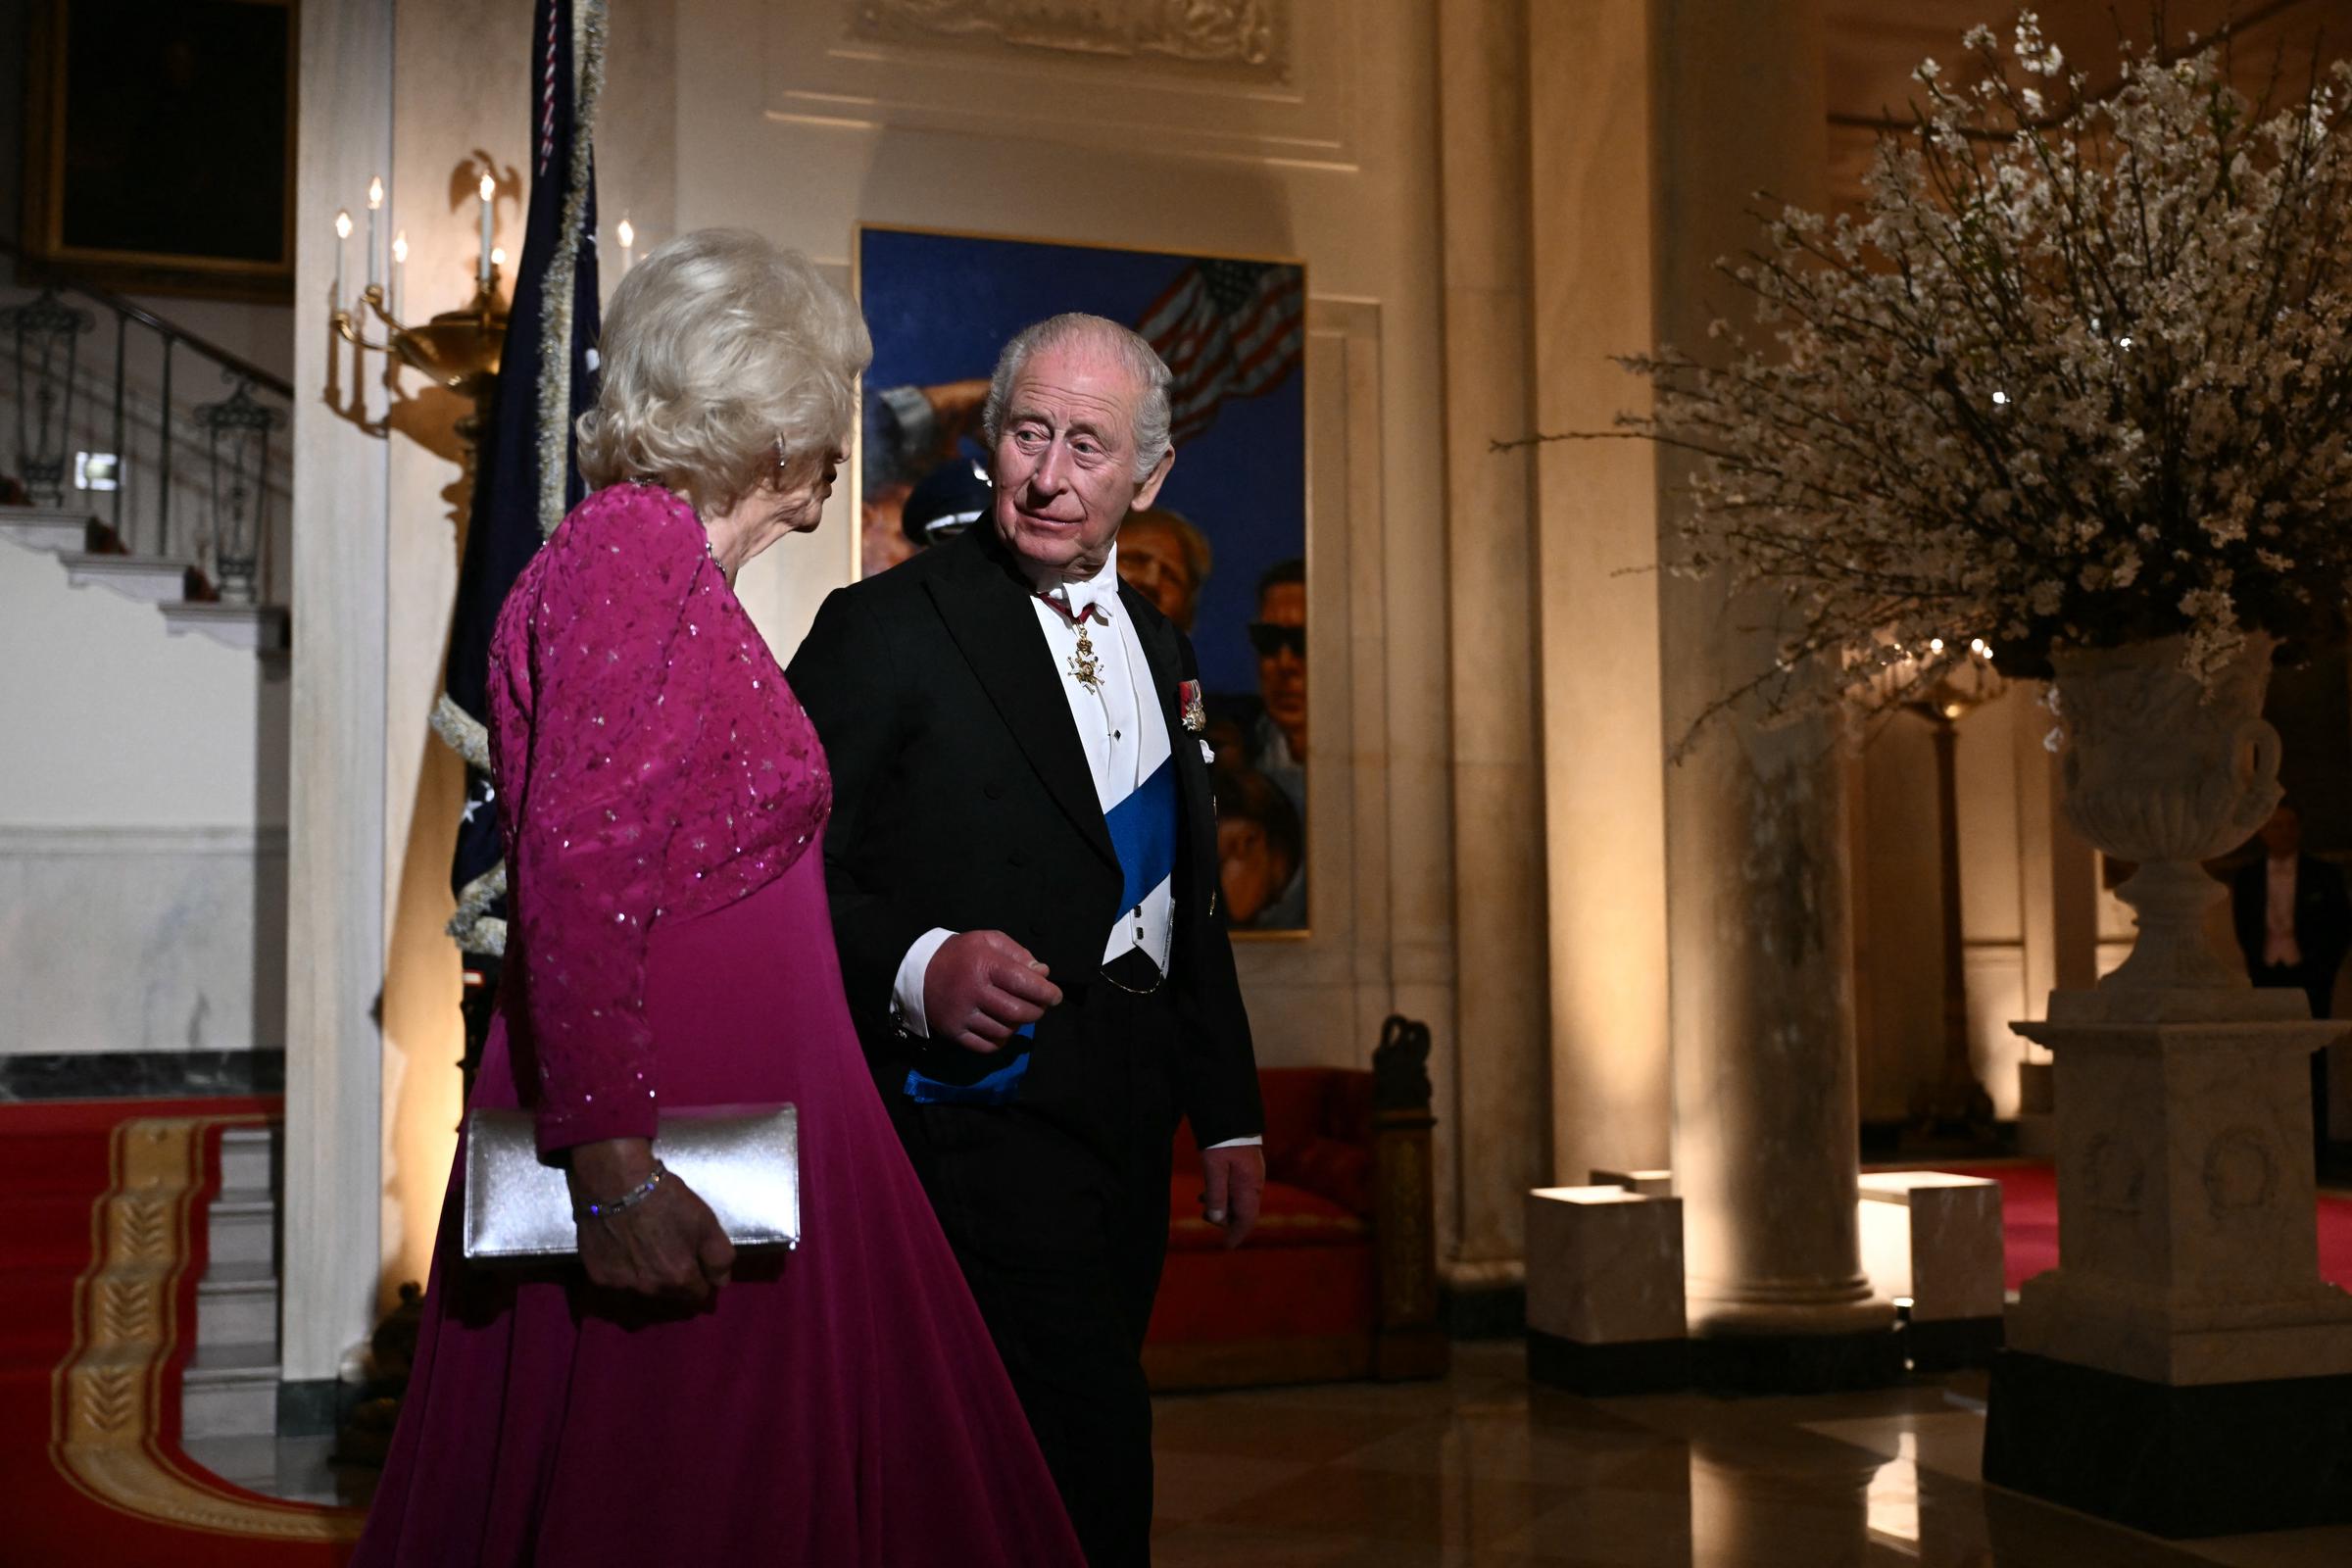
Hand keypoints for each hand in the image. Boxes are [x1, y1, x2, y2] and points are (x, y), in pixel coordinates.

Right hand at [567, 1137, 734, 1305]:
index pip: (698, 1296)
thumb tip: (720, 1284)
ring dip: (648, 1289)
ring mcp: (621, 1286)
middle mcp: (650, 1290)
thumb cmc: (665, 1199)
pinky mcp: (598, 1277)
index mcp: (679, 1279)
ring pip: (642, 1300)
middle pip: (670, 1300)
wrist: (615, 1182)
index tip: (697, 1268)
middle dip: (676, 1287)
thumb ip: (720, 1258)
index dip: (701, 1282)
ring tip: (647, 1266)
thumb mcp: (707, 1222)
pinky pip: (617, 1290)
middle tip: (672, 1262)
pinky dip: (624, 1282)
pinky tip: (625, 1263)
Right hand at [924, 930, 1062, 1053]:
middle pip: (1018, 1012)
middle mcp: (973, 992)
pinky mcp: (954, 1032)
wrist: (918, 973)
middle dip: (1037, 1011)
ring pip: (1004, 1030)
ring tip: (1018, 1014)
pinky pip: (987, 1046)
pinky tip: (1002, 1028)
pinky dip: (1001, 1040)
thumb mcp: (987, 940)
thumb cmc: (960, 955)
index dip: (1046, 992)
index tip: (1055, 996)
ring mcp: (962, 1015)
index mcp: (983, 965)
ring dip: (1019, 1025)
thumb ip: (1017, 953)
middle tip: (1040, 1006)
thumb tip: (1043, 973)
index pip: (1024, 983)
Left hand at [1198, 1144, 1264, 1248]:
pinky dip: (1224, 1196)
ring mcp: (1252, 1175)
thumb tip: (1217, 1219)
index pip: (1247, 1218)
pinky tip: (1208, 1192)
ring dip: (1223, 1207)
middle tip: (1205, 1218)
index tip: (1227, 1247)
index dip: (1237, 1234)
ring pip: (1240, 1200)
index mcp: (1249, 1186)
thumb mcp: (1214, 1168)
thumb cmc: (1222, 1141)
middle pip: (1244, 1211)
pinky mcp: (1246, 1167)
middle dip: (1227, 1220)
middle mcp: (1254, 1183)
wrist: (1231, 1114)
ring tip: (1203, 1204)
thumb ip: (1216, 1194)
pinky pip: (1237, 1189)